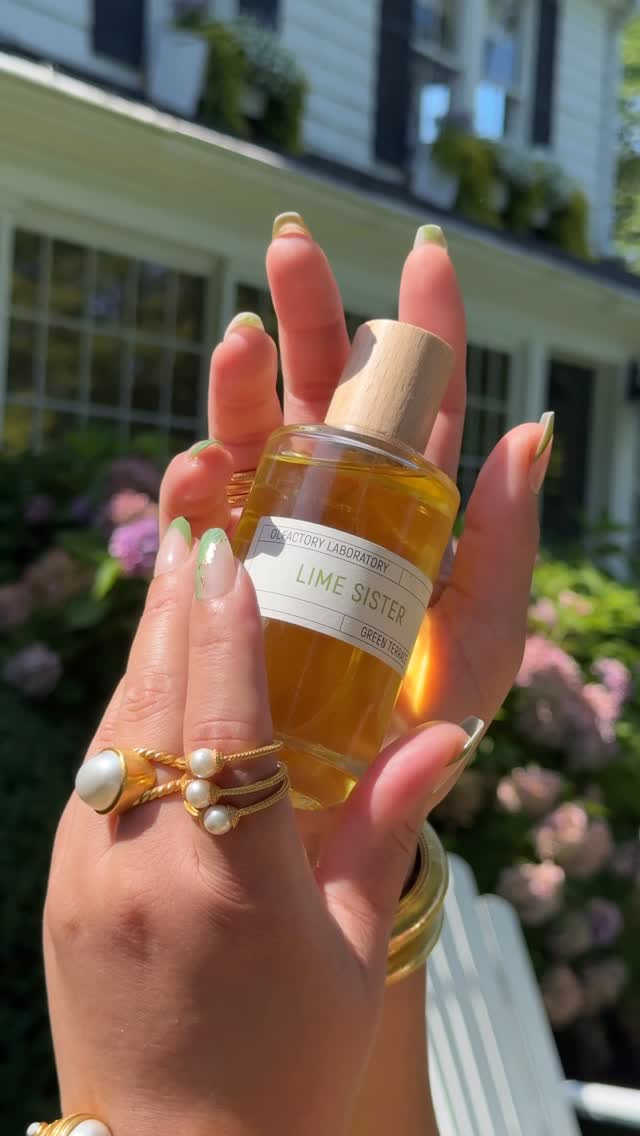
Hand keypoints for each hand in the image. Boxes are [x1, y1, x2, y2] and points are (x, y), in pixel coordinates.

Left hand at [44, 526, 470, 1135]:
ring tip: (181, 579)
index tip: (229, 554)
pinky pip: (95, 770)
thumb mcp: (349, 953)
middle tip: (203, 531)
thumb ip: (384, 832)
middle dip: (180, 607)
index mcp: (234, 885)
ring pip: (117, 726)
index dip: (227, 628)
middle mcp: (145, 866)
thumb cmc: (281, 1063)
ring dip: (151, 648)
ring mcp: (85, 873)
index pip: (226, 723)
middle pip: (158, 702)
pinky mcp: (58, 883)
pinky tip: (156, 677)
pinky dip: (128, 709)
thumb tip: (439, 740)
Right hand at [158, 217, 551, 760]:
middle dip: (311, 316)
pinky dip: (198, 479)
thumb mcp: (486, 634)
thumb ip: (509, 540)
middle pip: (326, 391)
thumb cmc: (430, 716)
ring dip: (244, 382)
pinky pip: (206, 511)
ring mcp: (279, 528)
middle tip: (293, 248)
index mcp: (416, 507)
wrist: (355, 793)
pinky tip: (202, 459)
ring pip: (257, 433)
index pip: (421, 403)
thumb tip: (534, 429)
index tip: (425, 256)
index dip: (426, 327)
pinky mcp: (226, 568)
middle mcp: (343, 501)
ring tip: (242, 340)